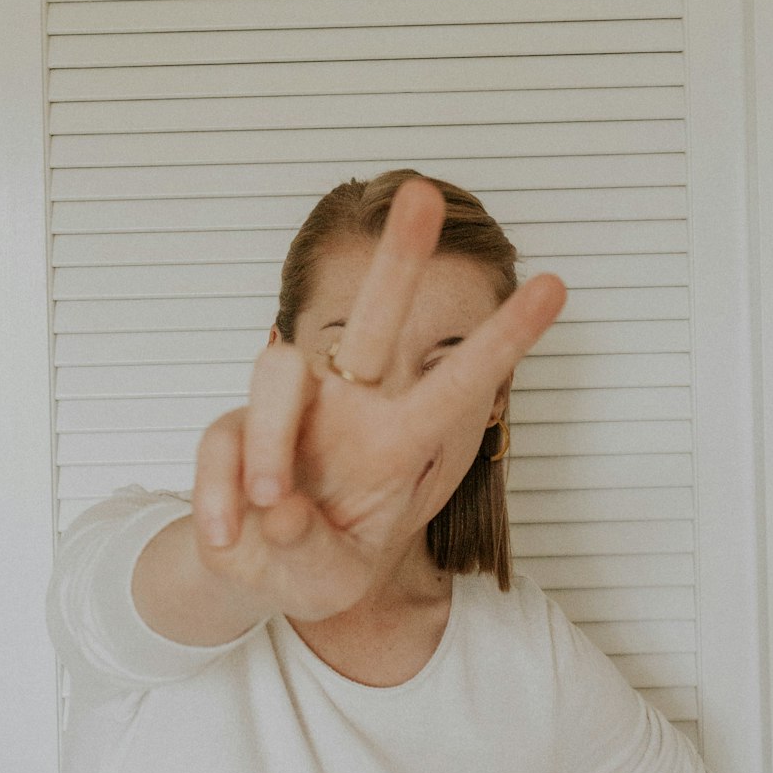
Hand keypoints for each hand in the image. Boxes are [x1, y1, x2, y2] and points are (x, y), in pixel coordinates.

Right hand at [193, 178, 565, 620]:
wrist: (258, 578)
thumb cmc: (318, 567)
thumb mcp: (337, 578)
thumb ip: (316, 548)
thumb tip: (280, 507)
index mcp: (394, 445)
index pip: (452, 386)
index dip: (499, 340)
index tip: (554, 286)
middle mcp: (345, 411)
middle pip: (371, 322)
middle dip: (397, 261)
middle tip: (422, 194)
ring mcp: (284, 414)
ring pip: (277, 371)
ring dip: (268, 444)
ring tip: (271, 510)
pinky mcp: (227, 428)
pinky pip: (219, 440)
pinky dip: (220, 497)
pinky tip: (231, 537)